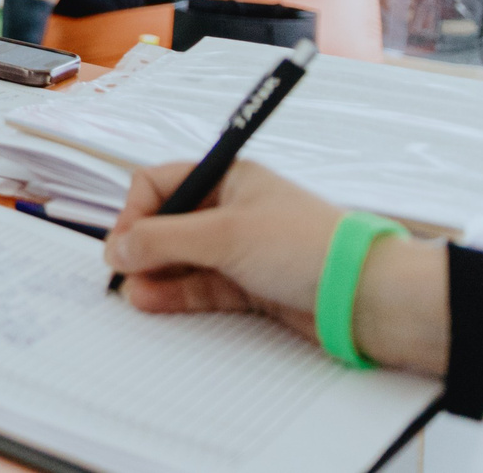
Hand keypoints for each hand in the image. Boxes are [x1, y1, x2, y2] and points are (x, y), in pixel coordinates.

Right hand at [101, 159, 449, 373]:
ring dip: (156, 275)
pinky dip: (176, 294)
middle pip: (168, 224)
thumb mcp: (224, 235)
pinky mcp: (251, 286)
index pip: (161, 184)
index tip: (123, 242)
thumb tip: (116, 248)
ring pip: (183, 259)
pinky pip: (201, 286)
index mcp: (228, 179)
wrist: (365, 297)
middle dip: (142, 248)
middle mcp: (232, 210)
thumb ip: (163, 240)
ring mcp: (241, 250)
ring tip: (134, 295)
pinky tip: (154, 302)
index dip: (136, 211)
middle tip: (122, 272)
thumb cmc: (306, 247)